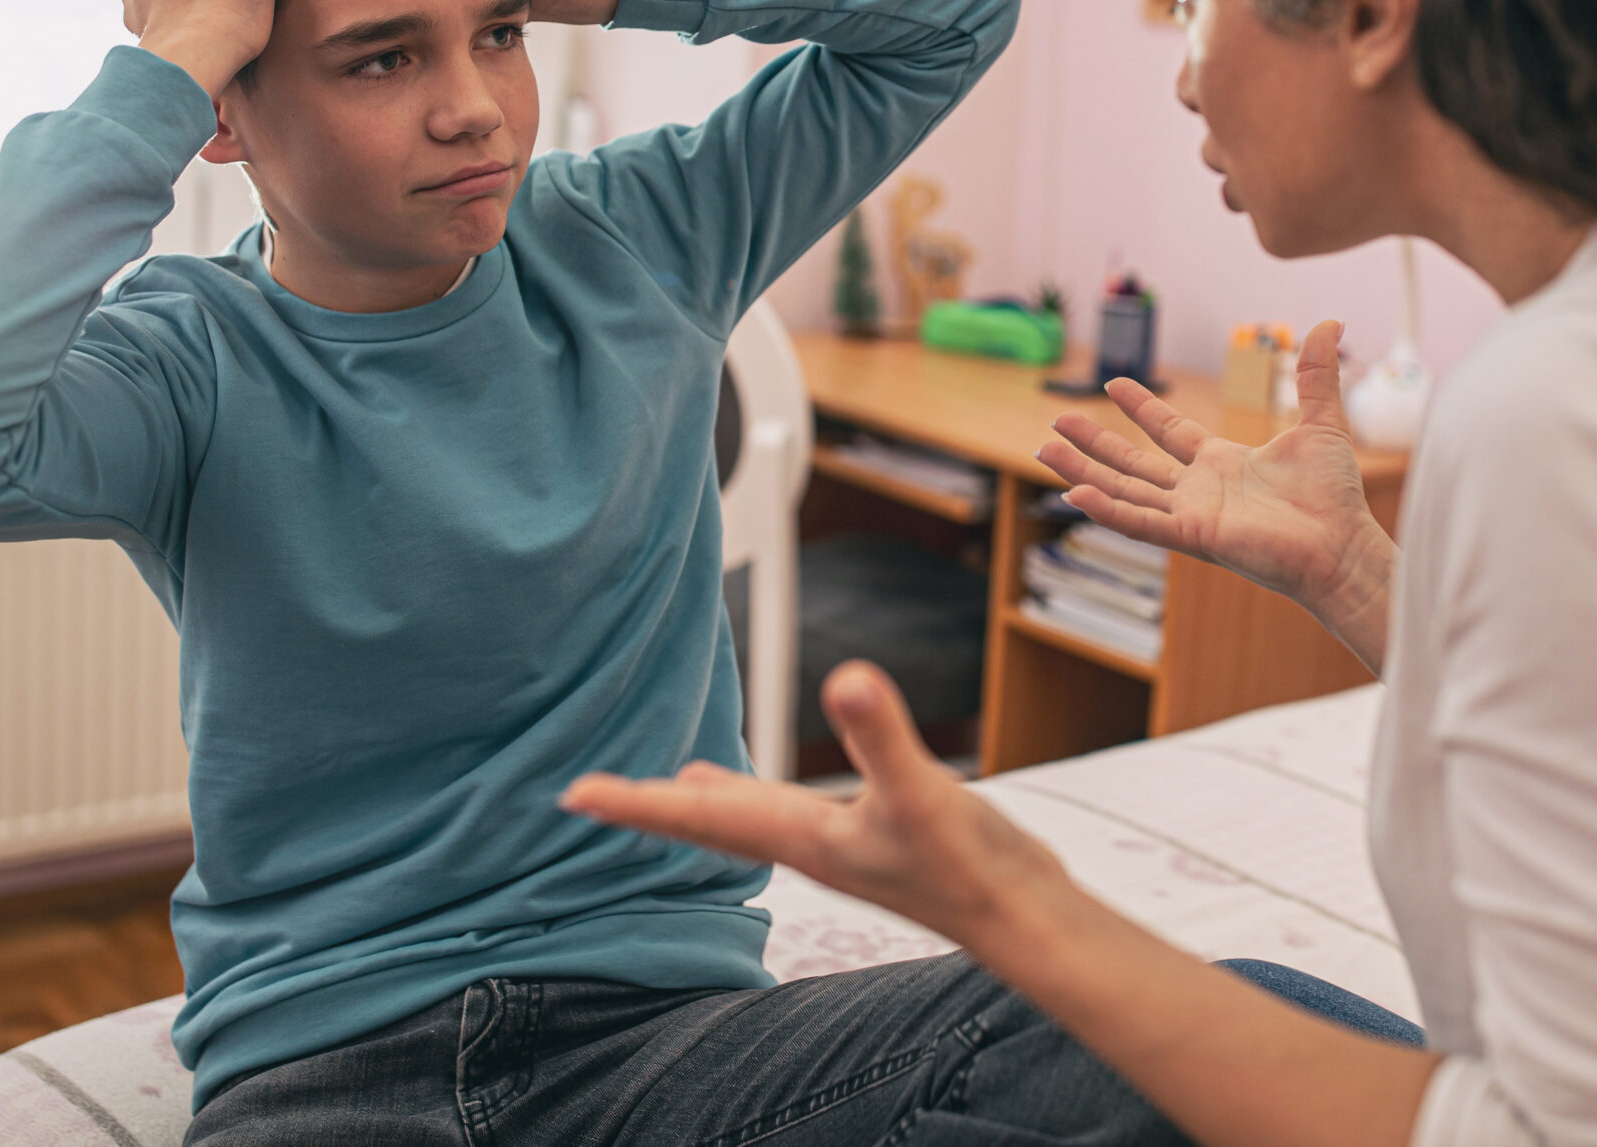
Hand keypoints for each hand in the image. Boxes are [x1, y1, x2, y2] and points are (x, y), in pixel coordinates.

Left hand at [562, 662, 1067, 948]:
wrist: (1021, 917)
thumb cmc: (970, 869)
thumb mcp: (921, 793)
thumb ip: (883, 735)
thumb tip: (848, 678)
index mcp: (803, 836)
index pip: (699, 819)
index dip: (637, 802)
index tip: (575, 797)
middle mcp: (810, 844)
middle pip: (711, 825)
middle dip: (654, 808)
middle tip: (594, 798)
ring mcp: (840, 844)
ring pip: (753, 821)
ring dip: (708, 804)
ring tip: (676, 783)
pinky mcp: (873, 836)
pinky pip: (794, 816)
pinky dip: (768, 798)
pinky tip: (776, 791)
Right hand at [1038, 320, 1393, 661]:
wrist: (1344, 546)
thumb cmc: (1335, 498)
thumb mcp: (1321, 423)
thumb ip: (1314, 375)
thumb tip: (1330, 322)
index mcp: (1223, 465)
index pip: (1170, 432)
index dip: (1141, 408)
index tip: (1113, 383)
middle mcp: (1200, 491)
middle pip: (1134, 463)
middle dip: (1094, 442)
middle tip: (1058, 420)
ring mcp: (1192, 515)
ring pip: (1125, 491)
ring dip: (1084, 471)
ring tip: (1046, 450)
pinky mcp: (1194, 536)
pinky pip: (1142, 523)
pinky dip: (1108, 510)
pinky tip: (1076, 493)